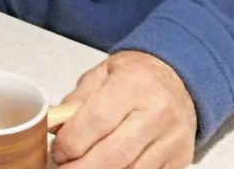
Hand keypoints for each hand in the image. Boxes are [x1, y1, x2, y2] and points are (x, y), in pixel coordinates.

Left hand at [50, 50, 196, 168]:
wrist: (180, 80)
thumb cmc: (137, 77)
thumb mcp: (103, 74)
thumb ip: (77, 100)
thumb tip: (53, 127)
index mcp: (135, 83)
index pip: (98, 119)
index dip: (72, 141)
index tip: (58, 151)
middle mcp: (159, 111)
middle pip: (114, 154)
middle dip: (81, 167)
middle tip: (64, 168)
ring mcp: (172, 139)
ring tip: (82, 167)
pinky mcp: (179, 159)